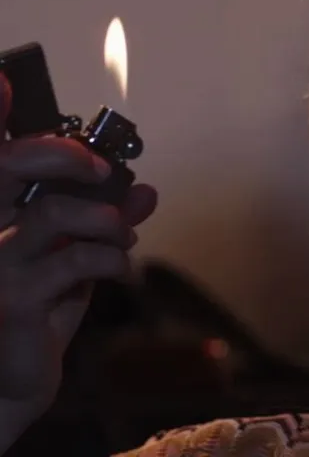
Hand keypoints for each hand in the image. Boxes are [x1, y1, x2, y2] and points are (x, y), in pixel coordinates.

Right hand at [0, 72, 157, 443]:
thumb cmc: (40, 313)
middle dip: (61, 152)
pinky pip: (74, 260)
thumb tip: (146, 191)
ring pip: (51, 212)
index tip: (3, 76)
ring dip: (104, 220)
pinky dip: (111, 259)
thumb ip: (107, 222)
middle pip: (7, 164)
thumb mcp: (79, 261)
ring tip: (121, 236)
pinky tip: (118, 269)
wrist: (16, 380)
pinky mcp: (11, 299)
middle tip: (100, 169)